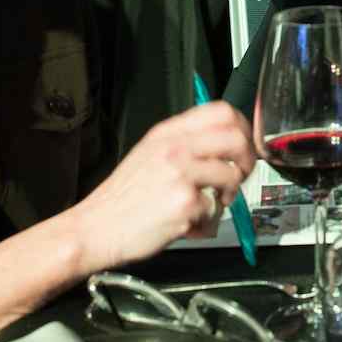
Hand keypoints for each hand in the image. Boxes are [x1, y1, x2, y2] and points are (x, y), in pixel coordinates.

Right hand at [70, 101, 254, 272]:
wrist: (94, 228)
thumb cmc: (123, 198)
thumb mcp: (150, 154)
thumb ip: (185, 144)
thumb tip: (227, 142)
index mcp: (168, 133)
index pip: (222, 112)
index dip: (243, 128)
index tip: (243, 146)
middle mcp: (175, 148)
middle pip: (236, 138)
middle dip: (247, 160)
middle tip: (239, 175)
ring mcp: (180, 174)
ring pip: (231, 175)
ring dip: (229, 194)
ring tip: (210, 203)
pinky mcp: (183, 202)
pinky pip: (215, 208)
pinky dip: (207, 220)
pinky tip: (187, 221)